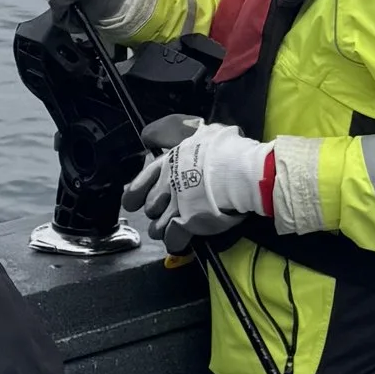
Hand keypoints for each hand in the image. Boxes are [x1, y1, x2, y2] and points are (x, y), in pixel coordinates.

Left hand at [123, 118, 270, 248]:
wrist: (240, 170)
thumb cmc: (225, 149)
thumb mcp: (202, 131)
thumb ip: (181, 133)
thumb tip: (163, 134)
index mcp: (167, 163)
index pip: (137, 184)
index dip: (134, 194)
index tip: (135, 200)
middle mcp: (166, 185)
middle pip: (148, 207)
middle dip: (157, 211)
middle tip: (169, 211)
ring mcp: (174, 206)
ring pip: (156, 227)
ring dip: (164, 228)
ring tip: (174, 227)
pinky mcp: (185, 224)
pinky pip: (172, 240)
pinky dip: (176, 242)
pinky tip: (182, 240)